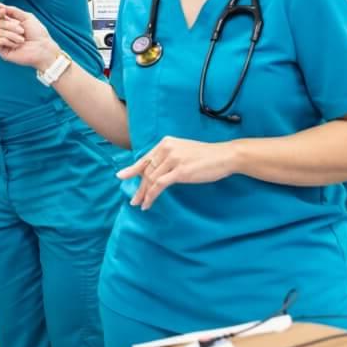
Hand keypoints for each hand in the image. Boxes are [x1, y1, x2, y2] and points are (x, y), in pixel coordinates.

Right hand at [0, 3, 58, 70]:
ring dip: (11, 35)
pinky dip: (7, 41)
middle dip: (10, 25)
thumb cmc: (38, 33)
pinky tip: (16, 45)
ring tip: (22, 40)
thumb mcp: (26, 17)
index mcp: (11, 24)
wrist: (42, 48)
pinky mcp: (2, 51)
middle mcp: (6, 32)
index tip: (4, 11)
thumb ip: (12, 10)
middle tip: (22, 31)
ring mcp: (4, 42)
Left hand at [116, 136, 238, 210]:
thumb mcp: (183, 151)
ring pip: (151, 179)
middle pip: (147, 171)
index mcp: (166, 143)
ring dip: (144, 193)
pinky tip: (148, 203)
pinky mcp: (180, 171)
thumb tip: (156, 171)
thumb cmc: (205, 156)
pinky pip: (159, 185)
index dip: (133, 169)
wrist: (224, 155)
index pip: (145, 159)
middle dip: (139, 187)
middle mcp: (166, 149)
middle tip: (133, 199)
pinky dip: (151, 195)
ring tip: (139, 204)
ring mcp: (173, 159)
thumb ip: (169, 157)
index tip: (121, 176)